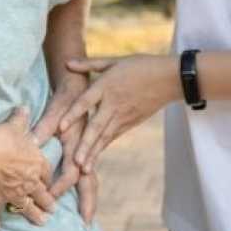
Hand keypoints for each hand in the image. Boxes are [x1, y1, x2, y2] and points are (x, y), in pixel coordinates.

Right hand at [0, 107, 56, 230]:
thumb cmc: (2, 138)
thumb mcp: (15, 125)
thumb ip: (21, 118)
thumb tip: (25, 107)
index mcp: (36, 163)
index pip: (47, 173)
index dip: (49, 179)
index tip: (51, 183)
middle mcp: (28, 182)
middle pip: (42, 194)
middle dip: (48, 202)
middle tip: (53, 209)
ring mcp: (13, 193)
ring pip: (27, 208)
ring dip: (34, 216)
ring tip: (41, 222)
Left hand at [32, 85, 97, 223]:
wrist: (80, 83)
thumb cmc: (66, 96)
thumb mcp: (55, 109)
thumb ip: (44, 126)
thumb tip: (32, 142)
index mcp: (79, 140)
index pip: (71, 171)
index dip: (60, 185)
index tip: (50, 196)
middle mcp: (86, 147)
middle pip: (89, 179)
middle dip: (88, 199)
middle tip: (87, 219)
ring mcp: (89, 148)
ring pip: (92, 176)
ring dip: (89, 195)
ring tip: (88, 214)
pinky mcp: (89, 147)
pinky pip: (90, 170)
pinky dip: (88, 184)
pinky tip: (86, 194)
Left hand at [60, 55, 179, 173]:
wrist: (169, 79)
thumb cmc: (140, 65)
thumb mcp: (114, 61)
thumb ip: (89, 64)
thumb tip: (66, 63)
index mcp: (107, 85)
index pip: (86, 102)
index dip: (73, 114)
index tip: (61, 128)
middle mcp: (113, 103)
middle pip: (96, 126)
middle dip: (85, 145)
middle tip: (74, 162)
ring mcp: (122, 116)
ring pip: (105, 137)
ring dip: (93, 153)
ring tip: (83, 169)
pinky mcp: (129, 123)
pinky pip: (112, 137)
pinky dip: (102, 149)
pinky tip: (92, 161)